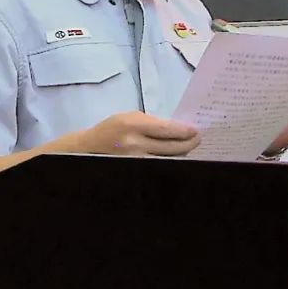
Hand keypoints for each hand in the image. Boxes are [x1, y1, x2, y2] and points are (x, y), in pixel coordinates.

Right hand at [80, 111, 198, 156]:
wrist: (90, 147)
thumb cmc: (113, 128)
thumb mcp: (130, 117)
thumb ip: (153, 123)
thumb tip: (178, 129)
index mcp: (133, 125)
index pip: (167, 130)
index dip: (185, 132)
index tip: (196, 132)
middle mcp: (135, 145)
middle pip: (171, 148)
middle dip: (188, 144)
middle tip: (197, 140)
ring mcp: (135, 161)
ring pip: (168, 160)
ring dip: (181, 154)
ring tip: (187, 148)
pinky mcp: (136, 171)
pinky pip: (159, 167)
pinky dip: (169, 162)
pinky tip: (175, 158)